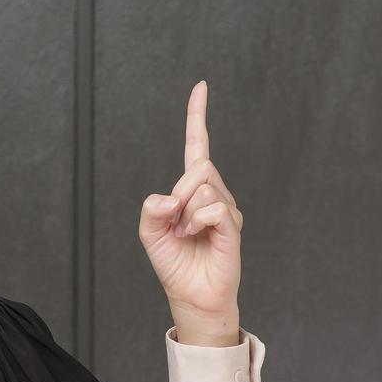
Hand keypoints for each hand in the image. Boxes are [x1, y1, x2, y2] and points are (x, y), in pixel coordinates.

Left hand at [137, 80, 243, 344]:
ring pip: (204, 187)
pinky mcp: (233, 225)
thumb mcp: (149, 232)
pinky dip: (198, 221)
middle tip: (176, 223)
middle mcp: (213, 193)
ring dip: (186, 214)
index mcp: (192, 190)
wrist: (190, 294)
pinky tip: (197, 237)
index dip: (197, 116)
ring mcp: (225, 208)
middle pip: (199, 166)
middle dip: (180, 192)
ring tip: (188, 235)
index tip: (201, 87)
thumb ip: (151, 208)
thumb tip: (171, 197)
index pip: (197, 145)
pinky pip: (213, 207)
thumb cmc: (173, 264)